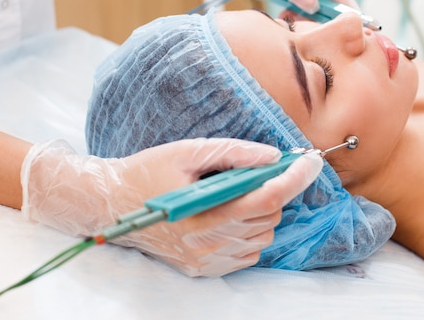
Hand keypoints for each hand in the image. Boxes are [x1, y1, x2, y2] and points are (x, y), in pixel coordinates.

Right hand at [21, 138, 322, 275]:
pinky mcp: (205, 270)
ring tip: (236, 193)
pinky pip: (249, 252)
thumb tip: (274, 157)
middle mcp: (208, 244)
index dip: (296, 178)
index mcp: (205, 214)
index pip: (267, 198)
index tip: (312, 161)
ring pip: (265, 234)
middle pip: (270, 215)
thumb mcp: (189, 152)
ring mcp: (207, 261)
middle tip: (257, 170)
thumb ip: (234, 153)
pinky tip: (229, 214)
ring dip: (263, 210)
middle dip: (274, 189)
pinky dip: (251, 230)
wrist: (111, 205)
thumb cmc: (148, 172)